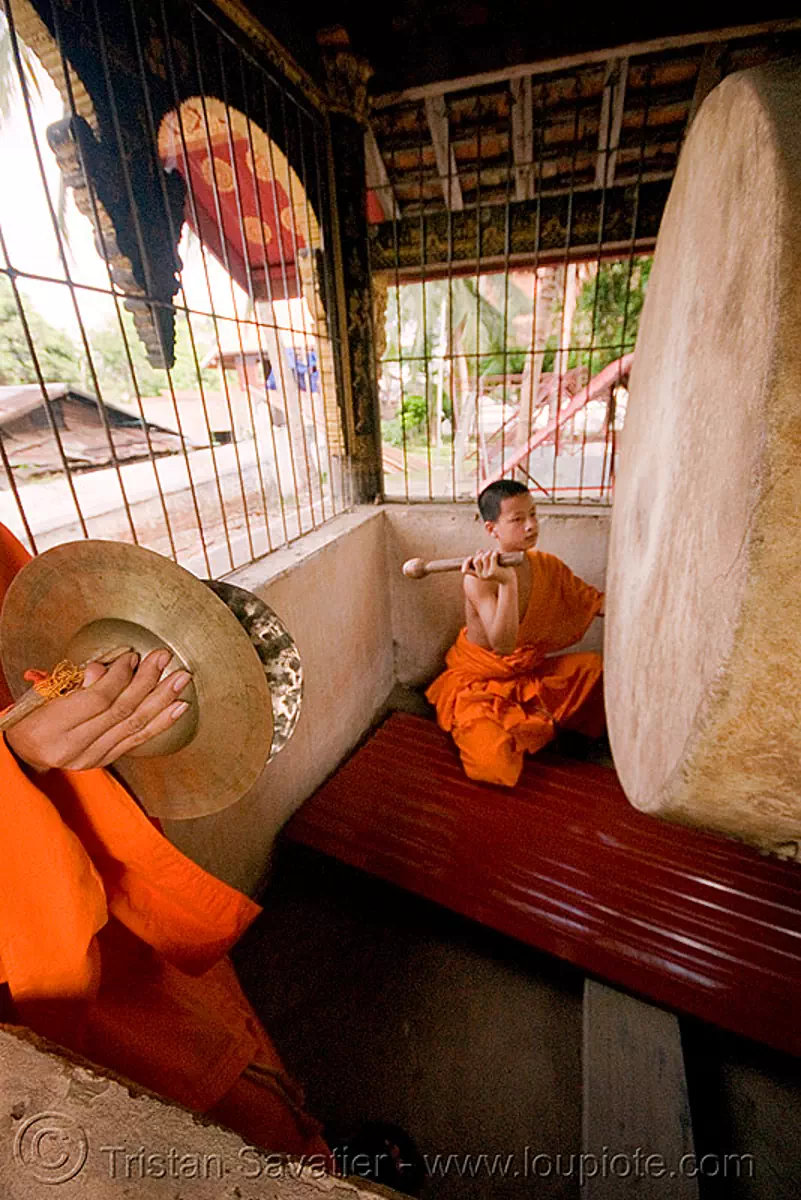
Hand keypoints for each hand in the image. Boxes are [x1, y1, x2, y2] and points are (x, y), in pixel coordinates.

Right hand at [5, 649, 191, 772]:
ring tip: (180, 679)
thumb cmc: (30, 716)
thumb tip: (104, 669)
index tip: (132, 657)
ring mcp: (91, 758)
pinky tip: (178, 707)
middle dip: (147, 681)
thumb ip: (74, 682)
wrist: (22, 753)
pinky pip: (138, 740)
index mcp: (52, 727)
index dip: (119, 675)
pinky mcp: (104, 761)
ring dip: (161, 699)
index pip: (97, 699)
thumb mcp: (43, 693)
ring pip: (134, 726)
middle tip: (163, 658)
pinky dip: (161, 722)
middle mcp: (73, 747)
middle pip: (121, 711)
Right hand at [461, 549, 516, 585]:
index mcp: (478, 575)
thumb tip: (479, 550)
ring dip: (489, 552)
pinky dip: (495, 553)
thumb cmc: (498, 572)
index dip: (466, 562)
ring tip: (492, 551)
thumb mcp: (489, 567)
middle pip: (476, 561)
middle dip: (480, 555)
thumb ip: (483, 560)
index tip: (470, 557)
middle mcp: (481, 576)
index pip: (467, 570)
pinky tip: (497, 551)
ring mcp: (487, 574)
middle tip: (486, 552)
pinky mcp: (494, 571)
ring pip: (484, 558)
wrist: (508, 580)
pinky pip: (492, 558)